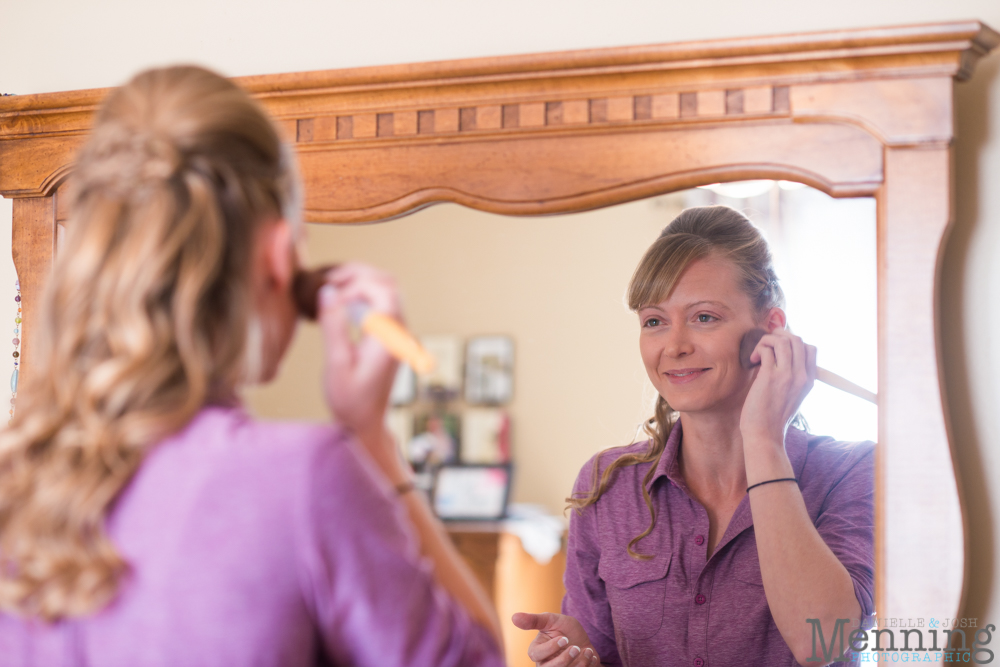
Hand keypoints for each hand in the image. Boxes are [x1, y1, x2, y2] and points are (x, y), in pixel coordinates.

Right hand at [319, 262, 404, 472]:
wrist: (364, 424)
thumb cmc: (350, 401)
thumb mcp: (337, 364)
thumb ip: (333, 326)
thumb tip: (327, 292)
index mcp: (390, 338)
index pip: (383, 291)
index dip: (355, 286)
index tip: (330, 300)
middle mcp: (398, 331)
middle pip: (388, 283)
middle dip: (358, 275)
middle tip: (329, 281)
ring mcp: (396, 332)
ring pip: (386, 290)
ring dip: (360, 281)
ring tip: (331, 287)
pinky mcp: (388, 336)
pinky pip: (380, 303)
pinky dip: (361, 294)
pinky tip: (339, 301)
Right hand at [512, 612, 599, 665]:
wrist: (583, 640)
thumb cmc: (564, 629)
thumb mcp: (550, 620)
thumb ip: (533, 620)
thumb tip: (513, 617)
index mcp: (536, 651)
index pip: (536, 655)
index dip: (551, 648)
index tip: (564, 638)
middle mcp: (544, 665)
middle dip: (566, 658)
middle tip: (576, 647)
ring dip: (579, 662)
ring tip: (585, 650)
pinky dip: (587, 665)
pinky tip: (589, 656)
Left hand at [740, 327, 816, 443]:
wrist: (765, 435)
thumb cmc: (773, 417)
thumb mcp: (792, 397)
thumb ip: (793, 379)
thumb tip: (780, 359)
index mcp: (809, 381)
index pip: (810, 349)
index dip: (793, 341)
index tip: (778, 348)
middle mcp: (801, 376)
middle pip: (797, 340)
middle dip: (779, 336)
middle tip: (766, 345)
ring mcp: (787, 376)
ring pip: (783, 341)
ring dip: (766, 341)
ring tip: (758, 354)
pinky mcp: (770, 377)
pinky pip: (766, 350)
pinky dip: (758, 349)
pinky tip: (752, 361)